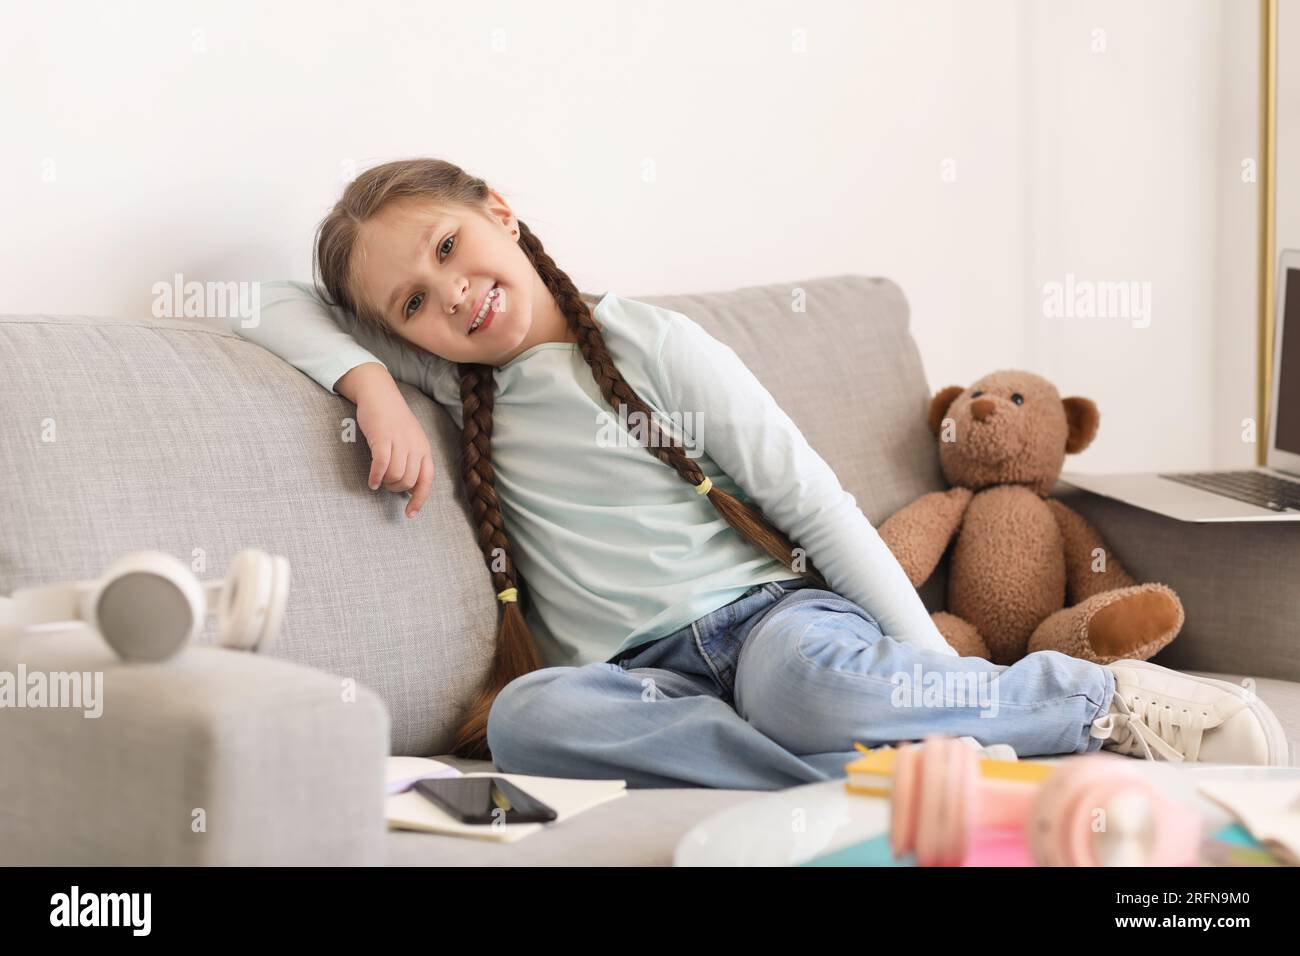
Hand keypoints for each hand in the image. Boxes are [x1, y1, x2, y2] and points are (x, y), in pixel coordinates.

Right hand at [355, 388, 434, 518]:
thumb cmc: (393, 419)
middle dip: (396, 489)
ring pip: (396, 476)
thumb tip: (410, 486)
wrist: (380, 394)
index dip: (419, 499)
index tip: (409, 514)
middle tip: (386, 485)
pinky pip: (381, 466)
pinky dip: (375, 477)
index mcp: (424, 448)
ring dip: (385, 484)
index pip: (427, 480)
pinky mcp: (383, 438)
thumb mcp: (411, 439)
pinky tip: (371, 482)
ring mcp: (400, 442)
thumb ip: (413, 459)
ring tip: (378, 481)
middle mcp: (415, 446)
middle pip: (409, 481)